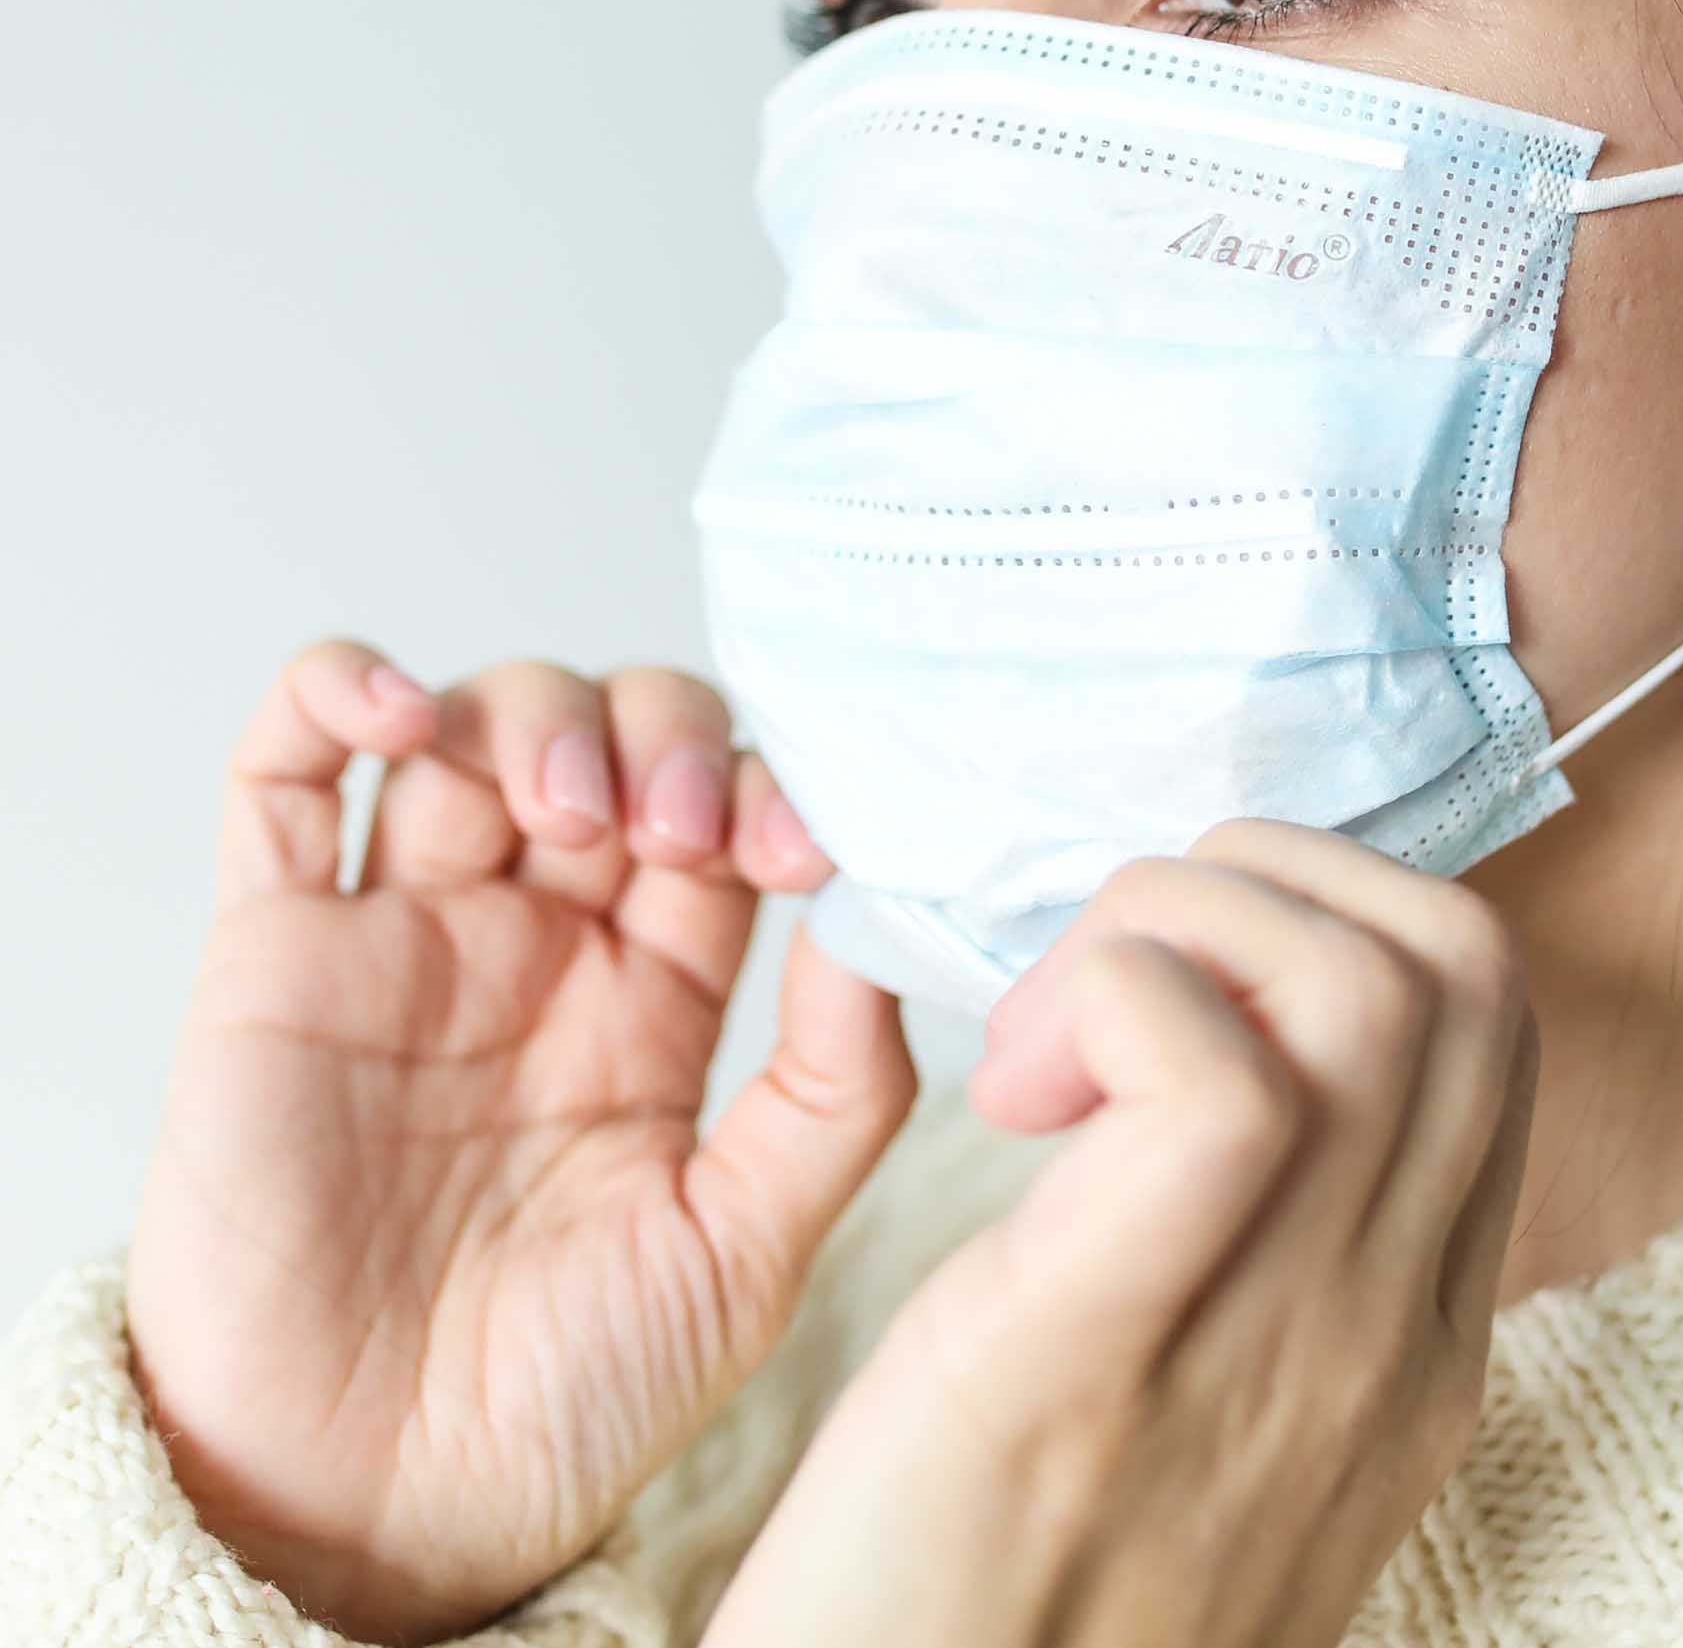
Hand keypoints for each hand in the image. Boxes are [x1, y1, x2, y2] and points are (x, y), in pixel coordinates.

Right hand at [125, 639, 914, 1647]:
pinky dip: (332, 694)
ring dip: (532, 714)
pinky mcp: (276, 953)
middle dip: (657, 736)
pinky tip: (399, 713)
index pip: (726, 810)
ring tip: (565, 810)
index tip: (792, 847)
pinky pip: (280, 774)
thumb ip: (838, 1084)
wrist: (380, 1511)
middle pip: (612, 734)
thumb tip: (882, 920)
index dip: (764, 789)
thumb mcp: (753, 1242)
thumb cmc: (572, 1392)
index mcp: (661, 993)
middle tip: (668, 826)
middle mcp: (540, 943)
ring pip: (473, 728)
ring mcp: (408, 935)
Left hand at [698, 818, 1538, 1647]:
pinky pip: (1213, 1083)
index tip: (1183, 976)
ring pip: (1360, 987)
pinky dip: (1112, 1003)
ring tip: (1046, 1036)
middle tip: (1107, 976)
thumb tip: (1224, 1051)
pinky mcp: (1102, 1353)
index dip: (1339, 921)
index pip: (1489, 1025)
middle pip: (1459, 965)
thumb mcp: (1219, 1424)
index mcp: (1419, 1341)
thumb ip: (1275, 1260)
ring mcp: (1282, 1353)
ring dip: (1178, 925)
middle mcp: (1391, 1336)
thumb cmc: (1014, 1592)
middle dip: (1270, 881)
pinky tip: (1014, 1091)